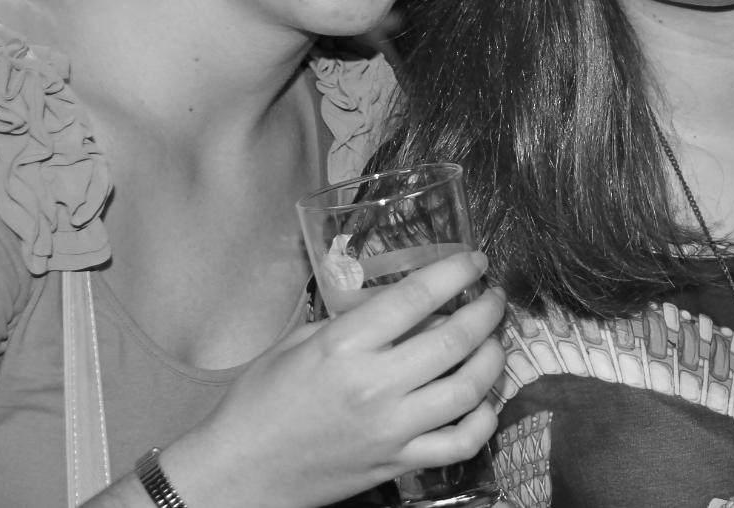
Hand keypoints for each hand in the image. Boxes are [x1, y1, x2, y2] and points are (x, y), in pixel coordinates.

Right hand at [160, 251, 505, 507]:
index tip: (475, 260)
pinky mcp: (398, 465)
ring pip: (468, 390)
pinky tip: (485, 402)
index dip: (456, 272)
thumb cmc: (259, 402)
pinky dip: (483, 421)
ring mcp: (391, 429)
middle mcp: (375, 386)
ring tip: (495, 341)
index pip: (416, 297)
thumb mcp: (296, 343)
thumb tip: (408, 304)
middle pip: (454, 340)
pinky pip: (460, 443)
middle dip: (487, 311)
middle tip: (495, 298)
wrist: (238, 473)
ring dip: (493, 359)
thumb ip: (353, 321)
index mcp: (345, 347)